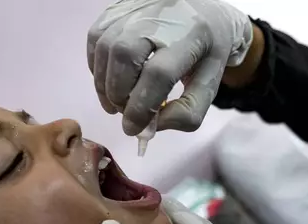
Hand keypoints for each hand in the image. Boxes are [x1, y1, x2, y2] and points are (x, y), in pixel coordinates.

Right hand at [87, 0, 252, 134]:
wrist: (203, 9)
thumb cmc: (206, 50)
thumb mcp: (211, 83)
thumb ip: (188, 112)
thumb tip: (151, 126)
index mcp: (191, 33)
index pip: (158, 73)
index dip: (141, 107)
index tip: (134, 128)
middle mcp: (160, 15)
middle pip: (125, 56)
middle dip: (119, 95)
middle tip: (125, 113)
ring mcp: (134, 9)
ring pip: (106, 48)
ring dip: (104, 85)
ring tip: (117, 102)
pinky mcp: (117, 9)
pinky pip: (95, 40)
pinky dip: (97, 67)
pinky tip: (110, 81)